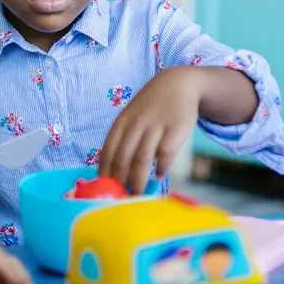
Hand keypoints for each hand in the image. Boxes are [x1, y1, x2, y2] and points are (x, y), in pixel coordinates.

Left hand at [98, 67, 201, 194]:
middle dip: (120, 182)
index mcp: (122, 122)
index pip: (108, 151)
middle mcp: (136, 124)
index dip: (105, 173)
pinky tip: (158, 177)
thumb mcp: (132, 117)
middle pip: (123, 158)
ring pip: (142, 159)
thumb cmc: (151, 106)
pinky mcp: (175, 129)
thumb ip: (123, 139)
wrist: (178, 84)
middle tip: (120, 200)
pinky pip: (165, 153)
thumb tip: (112, 172)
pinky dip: (160, 168)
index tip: (104, 190)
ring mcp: (156, 126)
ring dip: (138, 181)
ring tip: (137, 195)